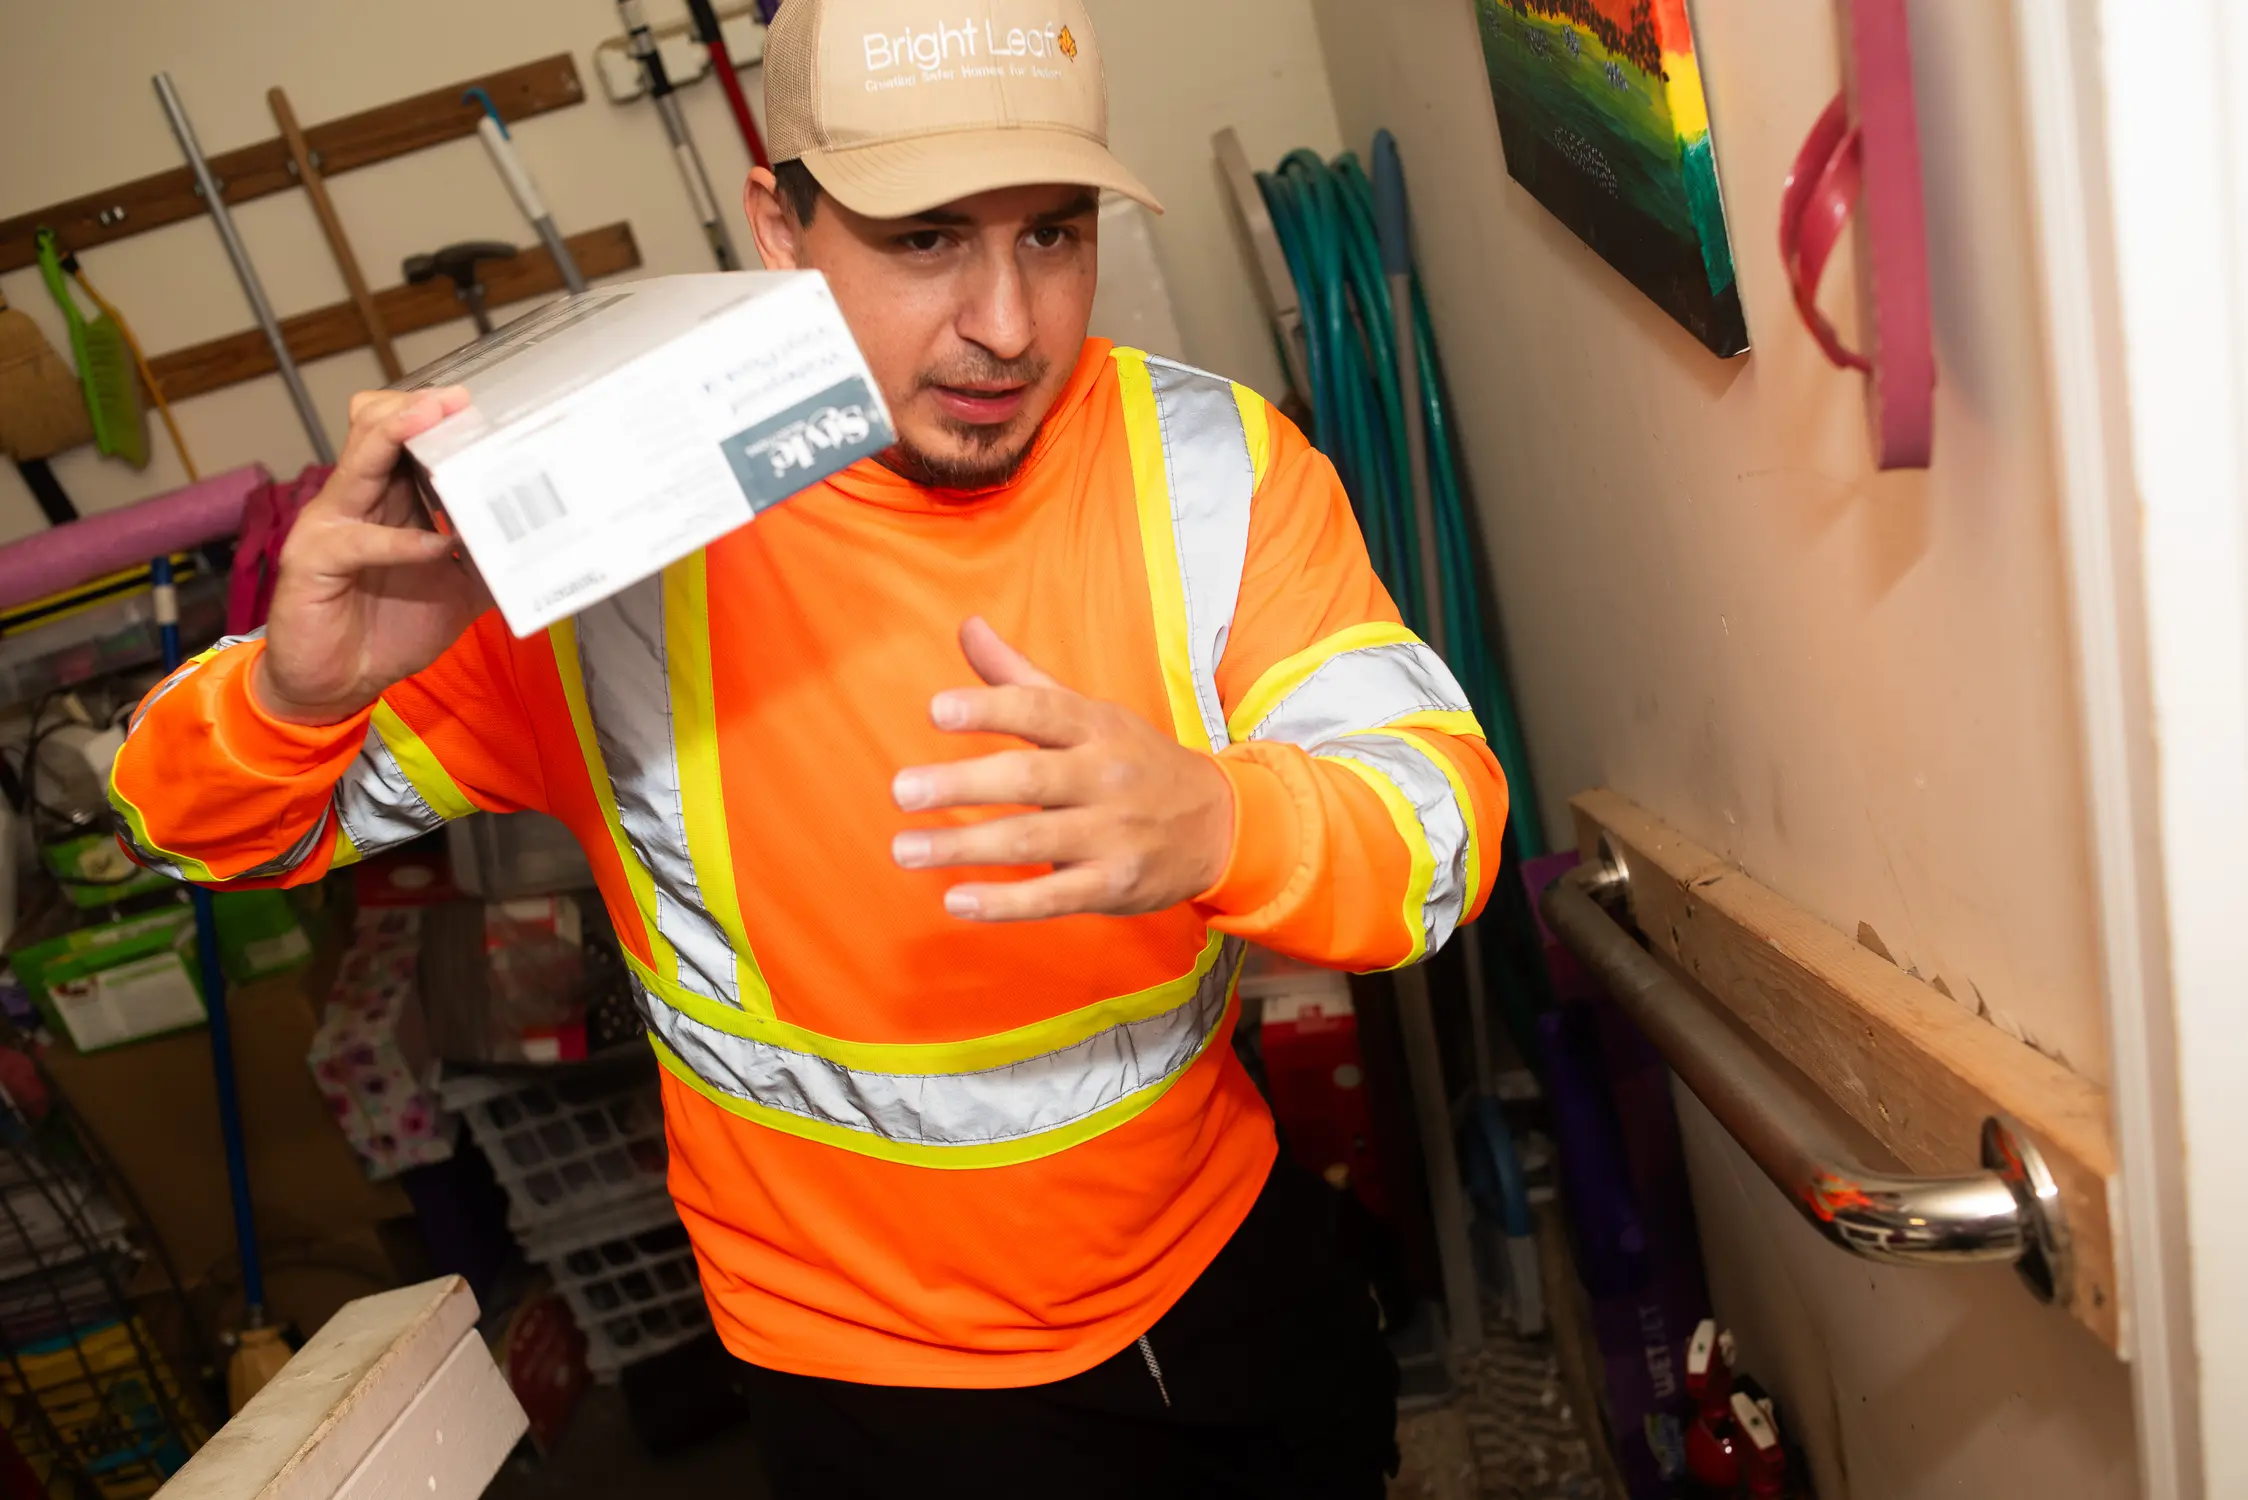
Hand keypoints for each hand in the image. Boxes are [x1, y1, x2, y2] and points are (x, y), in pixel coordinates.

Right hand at [253, 388, 491, 725]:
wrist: (336, 683)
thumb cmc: (389, 627)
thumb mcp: (457, 591)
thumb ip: (490, 564)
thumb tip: (545, 550)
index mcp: (387, 499)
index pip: (403, 436)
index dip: (435, 416)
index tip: (483, 406)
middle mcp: (356, 500)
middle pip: (374, 428)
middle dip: (418, 409)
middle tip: (462, 401)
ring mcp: (329, 524)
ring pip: (358, 462)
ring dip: (399, 437)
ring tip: (439, 424)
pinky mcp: (313, 561)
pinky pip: (360, 541)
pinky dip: (404, 541)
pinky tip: (438, 545)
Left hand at [890, 618, 1234, 920]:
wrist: (1218, 825)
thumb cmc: (1132, 763)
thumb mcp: (1088, 714)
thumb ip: (1020, 677)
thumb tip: (967, 626)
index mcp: (1096, 727)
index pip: (1041, 710)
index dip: (990, 709)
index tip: (936, 711)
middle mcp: (1106, 777)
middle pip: (1030, 778)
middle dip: (963, 784)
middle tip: (901, 790)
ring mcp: (1113, 834)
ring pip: (1032, 840)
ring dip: (966, 846)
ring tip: (906, 849)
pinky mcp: (1114, 885)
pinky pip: (1054, 897)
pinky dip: (1005, 903)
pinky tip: (955, 901)